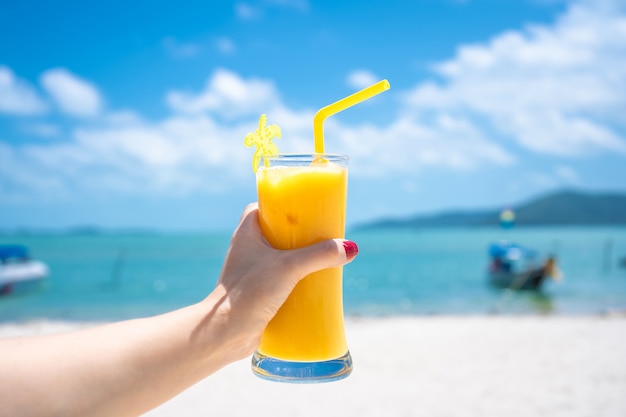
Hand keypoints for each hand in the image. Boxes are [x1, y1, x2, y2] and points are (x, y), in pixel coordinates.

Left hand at [211, 203, 357, 358]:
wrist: (225, 333)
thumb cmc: (249, 292)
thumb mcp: (289, 267)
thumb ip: (319, 255)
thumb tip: (350, 248)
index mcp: (246, 234)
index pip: (263, 208)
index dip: (283, 205)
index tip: (306, 208)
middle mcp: (247, 250)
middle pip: (277, 233)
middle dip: (299, 235)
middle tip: (323, 234)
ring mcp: (252, 273)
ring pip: (280, 258)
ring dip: (300, 259)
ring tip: (324, 259)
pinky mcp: (258, 294)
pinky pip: (281, 280)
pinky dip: (296, 280)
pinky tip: (315, 285)